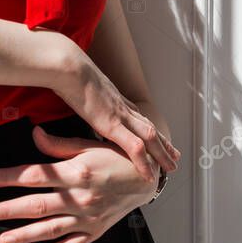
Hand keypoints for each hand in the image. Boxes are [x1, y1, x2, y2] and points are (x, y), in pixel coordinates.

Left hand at [0, 125, 160, 242]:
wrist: (148, 178)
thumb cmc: (116, 157)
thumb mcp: (88, 145)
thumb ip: (59, 145)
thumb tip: (33, 134)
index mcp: (77, 173)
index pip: (35, 176)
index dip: (8, 177)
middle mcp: (81, 198)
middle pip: (37, 206)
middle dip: (7, 210)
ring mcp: (89, 218)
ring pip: (51, 230)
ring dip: (25, 235)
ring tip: (2, 240)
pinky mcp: (97, 231)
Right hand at [51, 71, 179, 183]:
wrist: (67, 67)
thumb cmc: (67, 72)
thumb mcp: (79, 84)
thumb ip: (84, 93)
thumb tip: (77, 96)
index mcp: (114, 98)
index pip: (138, 115)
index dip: (148, 127)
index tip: (158, 136)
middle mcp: (122, 106)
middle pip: (149, 126)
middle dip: (163, 142)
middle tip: (175, 156)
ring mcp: (120, 115)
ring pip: (150, 137)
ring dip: (162, 153)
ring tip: (171, 168)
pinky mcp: (112, 124)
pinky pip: (134, 147)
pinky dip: (144, 162)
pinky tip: (149, 175)